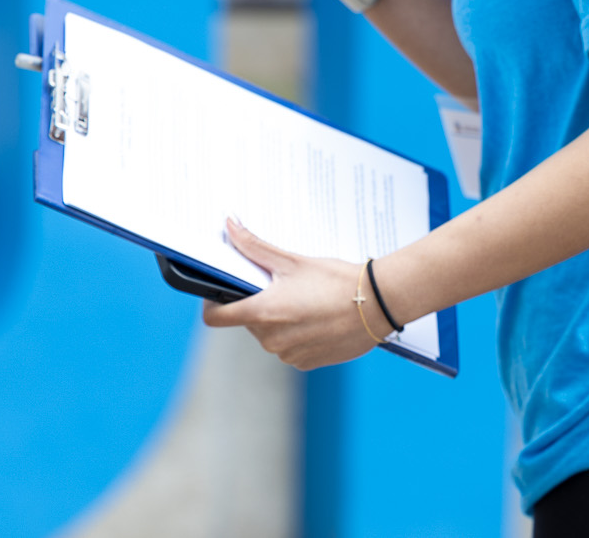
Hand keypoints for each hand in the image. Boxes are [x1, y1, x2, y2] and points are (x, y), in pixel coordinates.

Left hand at [201, 219, 390, 369]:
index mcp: (263, 313)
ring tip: (303, 300)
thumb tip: (229, 225)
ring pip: (268, 335)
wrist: (377, 304)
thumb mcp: (292, 261)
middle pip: (247, 322)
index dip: (211, 304)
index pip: (216, 318)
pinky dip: (295, 334)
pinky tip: (315, 317)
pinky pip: (289, 348)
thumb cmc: (335, 280)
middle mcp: (272, 340)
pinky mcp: (306, 363)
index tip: (219, 292)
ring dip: (277, 319)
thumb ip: (254, 247)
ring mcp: (289, 355)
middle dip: (257, 304)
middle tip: (279, 285)